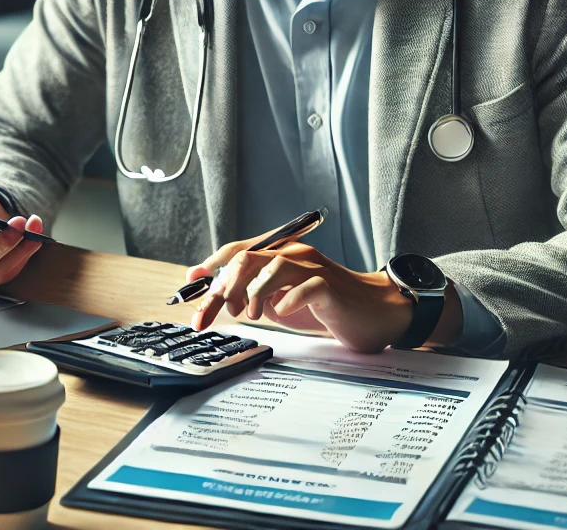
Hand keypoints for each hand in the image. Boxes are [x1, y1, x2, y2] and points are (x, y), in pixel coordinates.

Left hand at [186, 239, 420, 352]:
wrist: (374, 313)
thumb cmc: (325, 306)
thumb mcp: (280, 300)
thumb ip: (253, 293)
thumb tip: (217, 295)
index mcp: (279, 253)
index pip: (238, 251)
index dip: (212, 264)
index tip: (192, 281)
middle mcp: (294, 253)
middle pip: (248, 258)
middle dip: (224, 287)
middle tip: (217, 313)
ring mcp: (313, 267)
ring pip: (272, 266)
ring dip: (253, 293)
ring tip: (251, 315)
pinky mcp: (329, 286)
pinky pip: (304, 287)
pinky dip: (287, 300)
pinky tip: (281, 313)